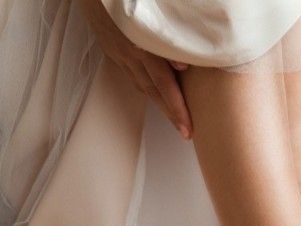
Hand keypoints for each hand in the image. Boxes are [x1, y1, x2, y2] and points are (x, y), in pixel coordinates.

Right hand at [78, 0, 192, 138]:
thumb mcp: (150, 17)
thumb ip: (168, 40)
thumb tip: (184, 65)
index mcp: (141, 49)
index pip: (164, 86)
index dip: (177, 108)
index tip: (188, 128)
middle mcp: (129, 56)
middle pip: (154, 92)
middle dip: (171, 114)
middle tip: (186, 134)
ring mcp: (119, 54)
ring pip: (141, 85)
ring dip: (159, 104)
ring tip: (175, 120)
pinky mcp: (112, 50)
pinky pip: (131, 74)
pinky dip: (145, 87)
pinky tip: (154, 93)